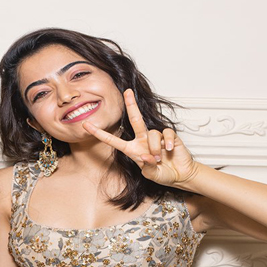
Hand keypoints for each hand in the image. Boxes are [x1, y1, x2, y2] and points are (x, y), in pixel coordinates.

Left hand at [82, 89, 198, 187]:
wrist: (180, 174)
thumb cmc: (163, 174)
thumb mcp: (151, 175)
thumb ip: (147, 167)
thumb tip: (146, 156)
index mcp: (133, 149)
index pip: (114, 140)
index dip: (100, 133)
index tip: (86, 125)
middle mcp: (142, 140)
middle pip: (135, 119)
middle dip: (131, 104)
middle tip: (127, 92)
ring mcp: (155, 137)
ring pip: (152, 133)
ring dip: (154, 148)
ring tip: (159, 158)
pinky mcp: (169, 136)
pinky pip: (166, 134)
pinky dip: (167, 142)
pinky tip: (169, 150)